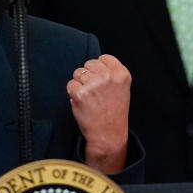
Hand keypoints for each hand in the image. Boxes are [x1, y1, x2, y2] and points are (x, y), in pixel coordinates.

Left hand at [68, 54, 130, 174]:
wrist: (108, 134)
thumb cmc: (114, 112)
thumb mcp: (122, 88)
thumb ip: (112, 74)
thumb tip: (94, 64)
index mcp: (121, 74)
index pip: (104, 58)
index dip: (100, 69)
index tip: (101, 80)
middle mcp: (108, 77)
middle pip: (89, 64)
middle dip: (89, 75)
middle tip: (95, 92)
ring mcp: (93, 84)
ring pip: (78, 73)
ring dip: (80, 84)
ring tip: (90, 98)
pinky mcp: (79, 93)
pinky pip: (70, 85)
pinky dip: (73, 93)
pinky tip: (83, 103)